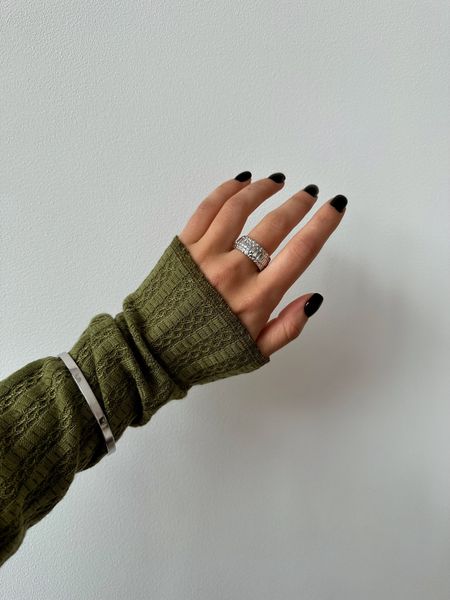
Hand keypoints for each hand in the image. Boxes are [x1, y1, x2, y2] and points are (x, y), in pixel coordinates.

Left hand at [178, 171, 346, 356]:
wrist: (154, 350)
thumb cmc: (207, 351)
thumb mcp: (255, 351)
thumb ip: (288, 327)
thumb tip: (314, 298)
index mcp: (258, 297)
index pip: (300, 251)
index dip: (323, 224)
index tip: (335, 206)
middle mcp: (234, 271)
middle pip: (275, 225)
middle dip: (298, 204)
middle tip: (309, 193)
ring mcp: (207, 254)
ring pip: (240, 208)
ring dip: (263, 189)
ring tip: (278, 181)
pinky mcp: (184, 245)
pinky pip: (207, 208)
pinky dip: (227, 190)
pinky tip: (242, 182)